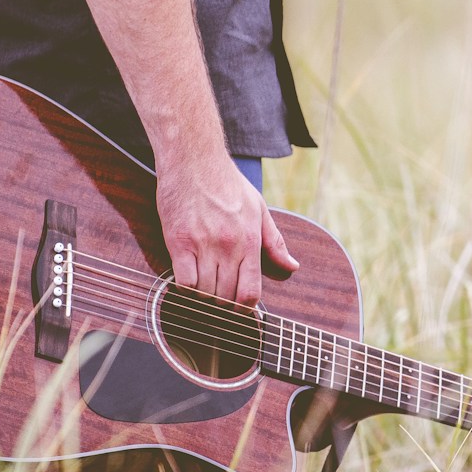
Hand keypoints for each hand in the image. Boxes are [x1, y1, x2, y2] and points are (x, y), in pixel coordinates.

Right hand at [154, 152, 297, 304]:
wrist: (194, 160)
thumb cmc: (227, 183)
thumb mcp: (259, 209)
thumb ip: (275, 242)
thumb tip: (292, 267)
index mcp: (250, 240)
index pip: (251, 291)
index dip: (245, 309)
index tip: (239, 311)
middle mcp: (229, 246)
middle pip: (226, 296)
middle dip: (223, 304)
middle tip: (218, 300)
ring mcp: (203, 245)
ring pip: (205, 292)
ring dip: (203, 297)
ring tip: (202, 289)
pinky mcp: (179, 242)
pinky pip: (183, 281)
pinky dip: (185, 288)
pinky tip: (186, 280)